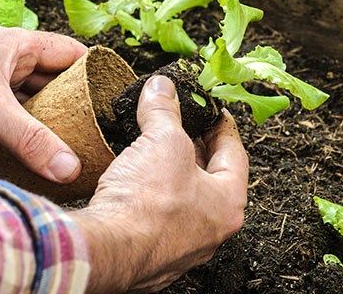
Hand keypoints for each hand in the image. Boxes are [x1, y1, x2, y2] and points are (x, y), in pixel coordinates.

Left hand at [0, 26, 86, 182]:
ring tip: (77, 144)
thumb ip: (31, 138)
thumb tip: (70, 167)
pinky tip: (40, 151)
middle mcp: (7, 61)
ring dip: (52, 119)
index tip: (114, 99)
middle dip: (77, 102)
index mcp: (16, 45)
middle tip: (99, 130)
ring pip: (35, 100)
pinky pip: (16, 118)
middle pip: (56, 79)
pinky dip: (30, 132)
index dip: (95, 71)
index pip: (71, 53)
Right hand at [71, 76, 248, 292]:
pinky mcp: (151, 255)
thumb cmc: (147, 204)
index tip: (213, 112)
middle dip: (193, 149)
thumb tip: (162, 88)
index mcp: (228, 204)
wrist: (108, 250)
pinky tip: (133, 183)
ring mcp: (181, 248)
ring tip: (153, 149)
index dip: (222, 126)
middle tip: (182, 126)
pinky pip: (157, 219)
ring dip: (170, 174)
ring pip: (182, 201)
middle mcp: (210, 231)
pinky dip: (150, 198)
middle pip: (209, 179)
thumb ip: (164, 110)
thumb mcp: (161, 140)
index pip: (235, 154)